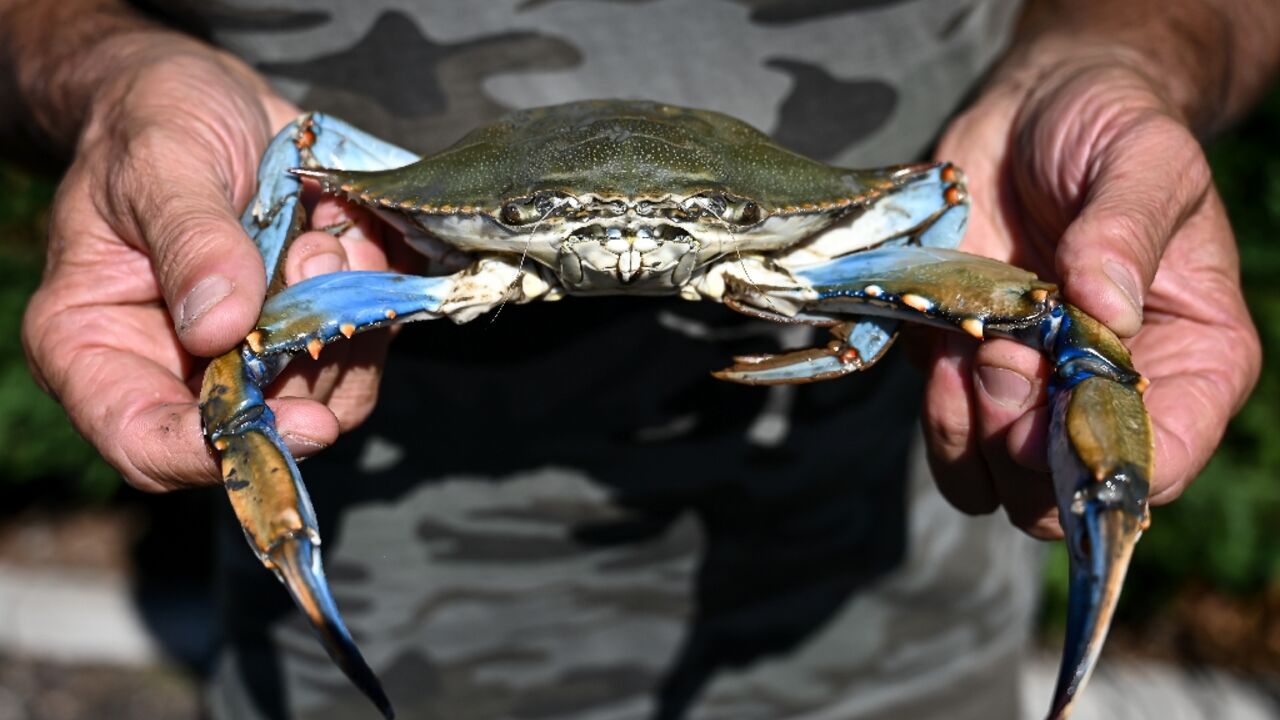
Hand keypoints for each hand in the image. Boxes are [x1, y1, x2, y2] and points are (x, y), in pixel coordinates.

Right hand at [20, 35, 390, 491]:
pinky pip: (361, 347)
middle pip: (255, 430)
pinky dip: (373, 298)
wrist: (205, 94)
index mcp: (95, 343)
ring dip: (346, 321)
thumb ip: (190, 240)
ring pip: (324, 393)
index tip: (298, 422)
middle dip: (308, 363)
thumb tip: (219, 327)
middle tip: (317, 263)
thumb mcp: (160, 161)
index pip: (144, 442)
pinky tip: (348, 235)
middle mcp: (173, 366)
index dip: (218, 452)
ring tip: (322, 235)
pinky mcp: (307, 329)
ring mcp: (248, 353)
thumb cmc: (153, 119)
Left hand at [924, 57, 1261, 537]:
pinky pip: (945, 437)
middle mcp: (1110, 396)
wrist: (1031, 112)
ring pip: (994, 486)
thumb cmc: (1109, 130)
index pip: (1160, 462)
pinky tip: (941, 342)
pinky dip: (934, 406)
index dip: (1100, 460)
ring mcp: (1032, 394)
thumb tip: (1104, 306)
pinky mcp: (964, 375)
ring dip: (969, 434)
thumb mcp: (1144, 158)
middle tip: (1003, 362)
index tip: (1056, 406)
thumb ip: (1128, 228)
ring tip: (971, 352)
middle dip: (1024, 446)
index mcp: (1192, 361)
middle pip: (1064, 494)